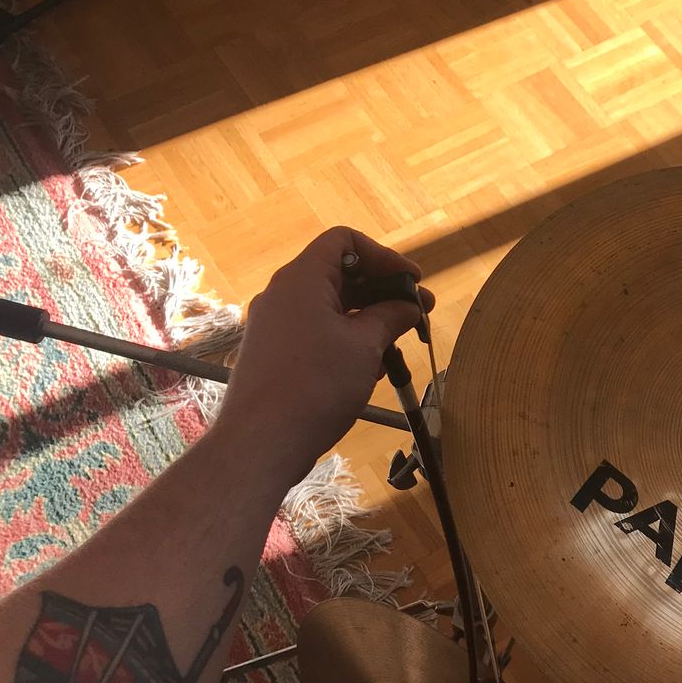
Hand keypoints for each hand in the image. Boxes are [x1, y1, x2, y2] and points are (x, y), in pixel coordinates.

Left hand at [212, 228, 436, 483]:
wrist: (261, 441)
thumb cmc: (316, 385)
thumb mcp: (365, 345)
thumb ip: (390, 316)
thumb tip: (409, 306)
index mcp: (301, 279)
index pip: (344, 241)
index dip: (384, 256)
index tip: (413, 281)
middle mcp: (283, 295)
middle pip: (339, 274)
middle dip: (382, 291)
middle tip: (419, 313)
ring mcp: (275, 325)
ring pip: (330, 306)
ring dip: (368, 319)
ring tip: (398, 345)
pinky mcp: (274, 353)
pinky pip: (316, 331)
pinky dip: (346, 339)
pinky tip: (369, 368)